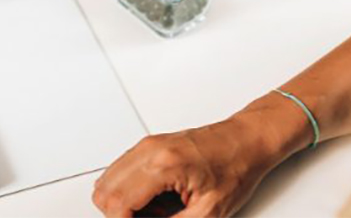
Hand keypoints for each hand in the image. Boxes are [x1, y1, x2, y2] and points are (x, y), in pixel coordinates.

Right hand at [93, 102, 306, 217]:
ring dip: (124, 203)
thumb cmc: (235, 168)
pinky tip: (155, 199)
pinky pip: (120, 171)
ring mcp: (146, 145)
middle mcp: (148, 150)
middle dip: (120, 214)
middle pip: (104, 191)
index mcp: (162, 165)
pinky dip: (130, 190)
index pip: (116, 202)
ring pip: (108, 181)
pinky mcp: (148, 146)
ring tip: (156, 211)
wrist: (246, 141)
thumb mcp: (208, 212)